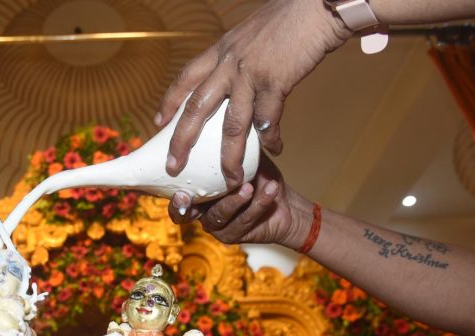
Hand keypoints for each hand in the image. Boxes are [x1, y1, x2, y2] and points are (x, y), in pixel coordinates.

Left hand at [156, 0, 349, 185]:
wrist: (316, 4)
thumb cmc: (288, 17)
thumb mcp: (249, 34)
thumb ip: (237, 55)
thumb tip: (232, 73)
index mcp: (220, 50)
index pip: (185, 79)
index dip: (169, 102)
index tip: (158, 123)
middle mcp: (228, 63)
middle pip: (196, 109)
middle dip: (182, 141)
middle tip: (174, 165)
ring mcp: (250, 74)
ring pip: (232, 125)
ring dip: (230, 157)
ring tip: (231, 179)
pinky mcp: (275, 82)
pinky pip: (268, 121)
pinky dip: (270, 140)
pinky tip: (275, 150)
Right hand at [169, 155, 312, 250]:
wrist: (282, 198)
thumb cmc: (258, 174)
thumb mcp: (242, 156)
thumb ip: (228, 145)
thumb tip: (220, 115)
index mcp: (196, 191)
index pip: (172, 193)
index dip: (163, 192)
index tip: (171, 184)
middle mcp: (200, 210)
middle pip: (182, 215)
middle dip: (182, 207)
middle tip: (186, 195)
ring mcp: (216, 226)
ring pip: (218, 215)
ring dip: (233, 201)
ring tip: (249, 186)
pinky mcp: (234, 235)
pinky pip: (244, 220)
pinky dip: (259, 203)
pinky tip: (270, 188)